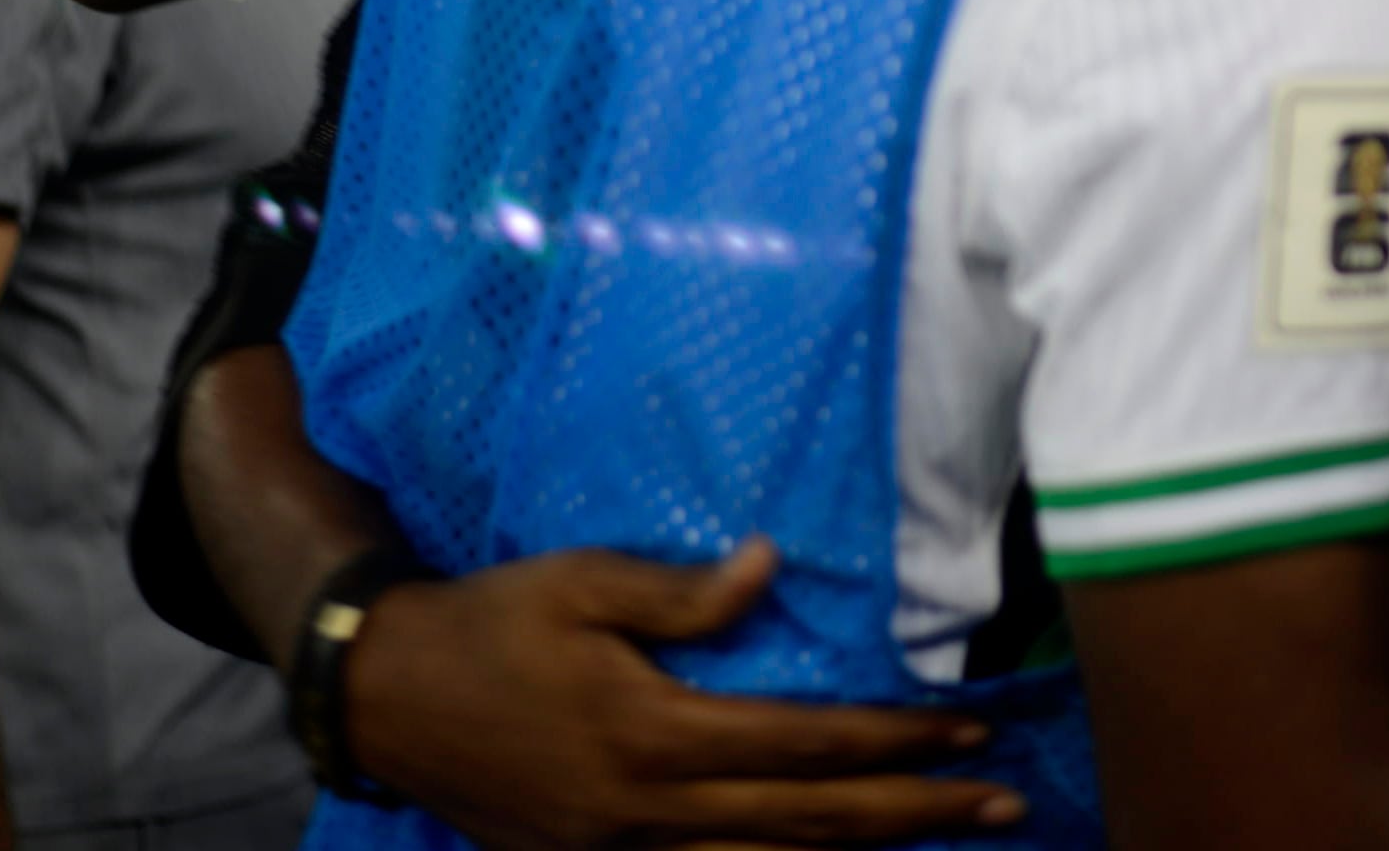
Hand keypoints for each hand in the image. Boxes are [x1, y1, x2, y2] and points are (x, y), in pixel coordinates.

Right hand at [347, 537, 1017, 850]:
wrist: (384, 697)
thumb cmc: (492, 623)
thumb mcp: (581, 583)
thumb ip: (681, 591)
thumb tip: (771, 566)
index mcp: (654, 732)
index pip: (807, 746)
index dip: (896, 742)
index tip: (971, 731)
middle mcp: (649, 810)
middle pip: (810, 825)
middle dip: (915, 815)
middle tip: (1005, 803)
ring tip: (949, 844)